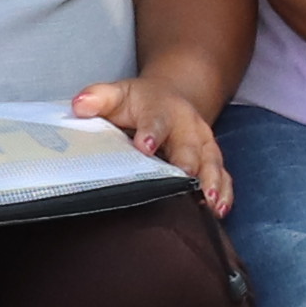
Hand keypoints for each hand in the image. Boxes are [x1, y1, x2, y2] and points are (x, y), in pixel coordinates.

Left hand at [75, 75, 233, 211]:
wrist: (173, 99)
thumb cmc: (140, 104)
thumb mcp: (118, 94)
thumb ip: (99, 98)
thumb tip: (80, 105)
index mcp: (162, 109)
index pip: (157, 120)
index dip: (152, 133)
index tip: (145, 146)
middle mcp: (189, 127)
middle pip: (191, 146)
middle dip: (189, 163)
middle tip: (185, 180)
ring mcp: (204, 146)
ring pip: (212, 163)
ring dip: (213, 183)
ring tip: (209, 203)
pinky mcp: (212, 162)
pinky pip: (223, 177)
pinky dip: (224, 194)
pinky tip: (219, 212)